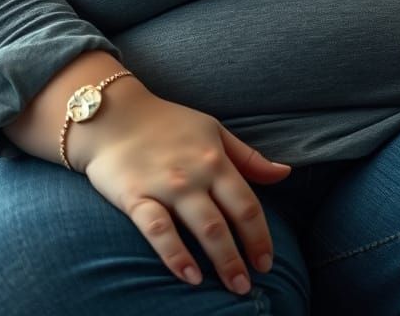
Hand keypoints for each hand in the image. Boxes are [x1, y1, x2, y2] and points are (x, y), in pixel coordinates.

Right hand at [78, 91, 291, 295]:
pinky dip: (175, 254)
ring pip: (201, 227)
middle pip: (226, 221)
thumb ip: (248, 156)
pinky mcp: (135, 197)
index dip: (260, 236)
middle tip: (250, 284)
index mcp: (215, 159)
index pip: (247, 203)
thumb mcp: (213, 130)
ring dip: (220, 260)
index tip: (267, 262)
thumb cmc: (167, 122)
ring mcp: (166, 186)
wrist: (114, 114)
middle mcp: (195, 174)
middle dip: (242, 256)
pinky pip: (158, 230)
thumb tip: (285, 172)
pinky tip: (189, 276)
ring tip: (233, 286)